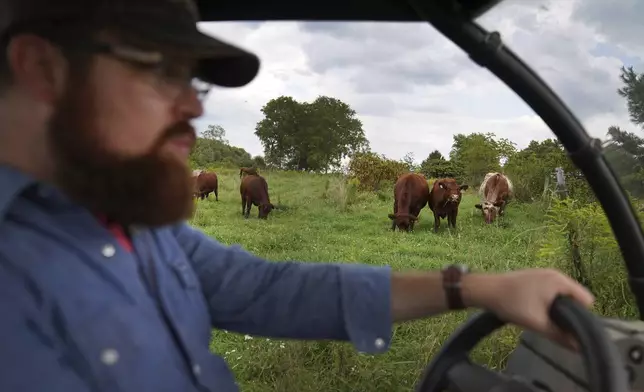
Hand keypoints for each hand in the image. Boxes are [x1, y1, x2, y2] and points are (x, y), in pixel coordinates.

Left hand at [468, 268, 594, 348]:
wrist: (485, 289)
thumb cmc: (512, 303)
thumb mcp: (537, 323)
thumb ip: (559, 335)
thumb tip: (578, 347)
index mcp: (560, 281)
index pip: (586, 300)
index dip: (583, 317)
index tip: (572, 330)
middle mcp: (556, 274)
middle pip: (574, 298)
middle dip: (569, 313)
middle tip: (558, 328)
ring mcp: (544, 274)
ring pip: (561, 296)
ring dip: (557, 308)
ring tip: (545, 321)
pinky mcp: (534, 277)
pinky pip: (550, 292)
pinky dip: (547, 302)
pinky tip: (536, 311)